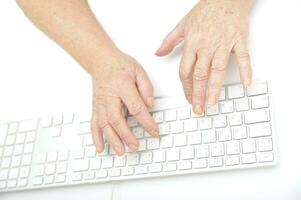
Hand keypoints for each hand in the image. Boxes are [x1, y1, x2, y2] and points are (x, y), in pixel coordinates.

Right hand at [90, 48, 158, 155]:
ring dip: (112, 140)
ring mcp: (100, 103)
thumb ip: (146, 87)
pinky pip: (94, 124)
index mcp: (122, 86)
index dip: (146, 121)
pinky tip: (100, 147)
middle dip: (126, 135)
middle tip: (136, 146)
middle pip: (117, 119)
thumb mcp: (138, 70)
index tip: (154, 131)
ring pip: (104, 125)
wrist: (101, 60)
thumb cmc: (120, 65)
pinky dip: (96, 137)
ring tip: (121, 151)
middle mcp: (109, 96)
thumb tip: (150, 104)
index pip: (136, 107)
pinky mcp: (96, 107)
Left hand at [156, 0, 253, 114]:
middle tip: (198, 109)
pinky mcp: (238, 39)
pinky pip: (243, 56)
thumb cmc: (205, 11)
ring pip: (217, 69)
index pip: (185, 71)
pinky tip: (246, 83)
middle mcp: (206, 45)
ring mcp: (223, 43)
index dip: (185, 87)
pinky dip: (246, 69)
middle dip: (197, 94)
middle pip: (199, 74)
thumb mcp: (182, 25)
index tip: (187, 98)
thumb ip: (169, 41)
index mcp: (192, 43)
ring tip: (212, 102)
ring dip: (214, 88)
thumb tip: (158, 53)